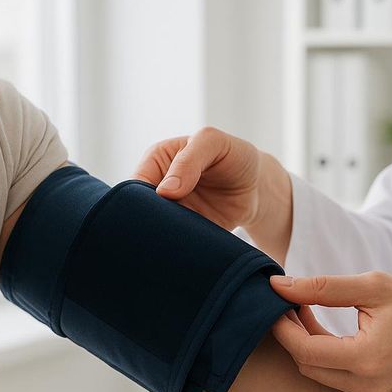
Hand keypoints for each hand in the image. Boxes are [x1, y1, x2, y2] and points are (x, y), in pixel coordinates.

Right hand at [132, 127, 292, 259]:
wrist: (256, 184)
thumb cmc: (232, 154)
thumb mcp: (212, 142)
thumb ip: (189, 160)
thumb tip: (165, 190)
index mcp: (156, 162)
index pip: (135, 184)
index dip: (139, 198)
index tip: (160, 205)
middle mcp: (158, 190)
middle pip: (141, 212)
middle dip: (150, 222)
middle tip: (169, 227)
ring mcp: (172, 213)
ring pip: (157, 230)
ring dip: (165, 237)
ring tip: (181, 237)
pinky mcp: (187, 233)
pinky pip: (177, 244)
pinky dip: (180, 248)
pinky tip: (189, 249)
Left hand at [269, 271, 391, 391]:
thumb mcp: (373, 286)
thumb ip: (323, 287)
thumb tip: (279, 285)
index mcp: (367, 359)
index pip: (305, 350)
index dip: (282, 327)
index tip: (273, 301)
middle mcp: (366, 386)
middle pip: (306, 365)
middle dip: (290, 335)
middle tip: (286, 301)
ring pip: (316, 373)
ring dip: (303, 343)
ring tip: (302, 308)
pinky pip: (332, 376)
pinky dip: (320, 351)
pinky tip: (318, 323)